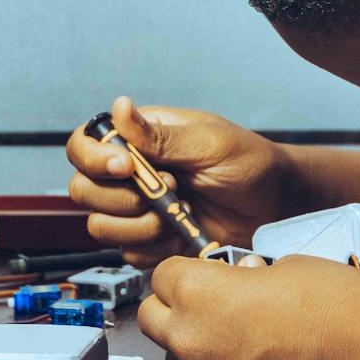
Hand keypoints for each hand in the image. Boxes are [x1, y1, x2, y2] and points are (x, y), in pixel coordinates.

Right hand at [65, 96, 297, 265]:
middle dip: (122, 198)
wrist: (276, 206)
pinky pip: (129, 253)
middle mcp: (131, 175)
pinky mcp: (151, 241)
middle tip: (169, 189)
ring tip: (180, 212)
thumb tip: (119, 106)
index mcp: (138, 140)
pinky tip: (183, 231)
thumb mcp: (208, 143)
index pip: (84, 146)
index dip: (94, 160)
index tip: (128, 168)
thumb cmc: (249, 162)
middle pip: (83, 190)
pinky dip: (154, 247)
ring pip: (101, 226)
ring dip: (139, 225)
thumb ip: (160, 135)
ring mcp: (139, 210)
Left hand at [137, 253, 359, 359]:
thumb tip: (235, 282)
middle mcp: (191, 341)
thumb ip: (241, 276)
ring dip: (192, 342)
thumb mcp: (283, 265)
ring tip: (236, 333)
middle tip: (213, 299)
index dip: (187, 270)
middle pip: (152, 319)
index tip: (209, 270)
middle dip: (175, 306)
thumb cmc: (336, 303)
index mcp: (198, 295)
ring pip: (174, 357)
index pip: (161, 275)